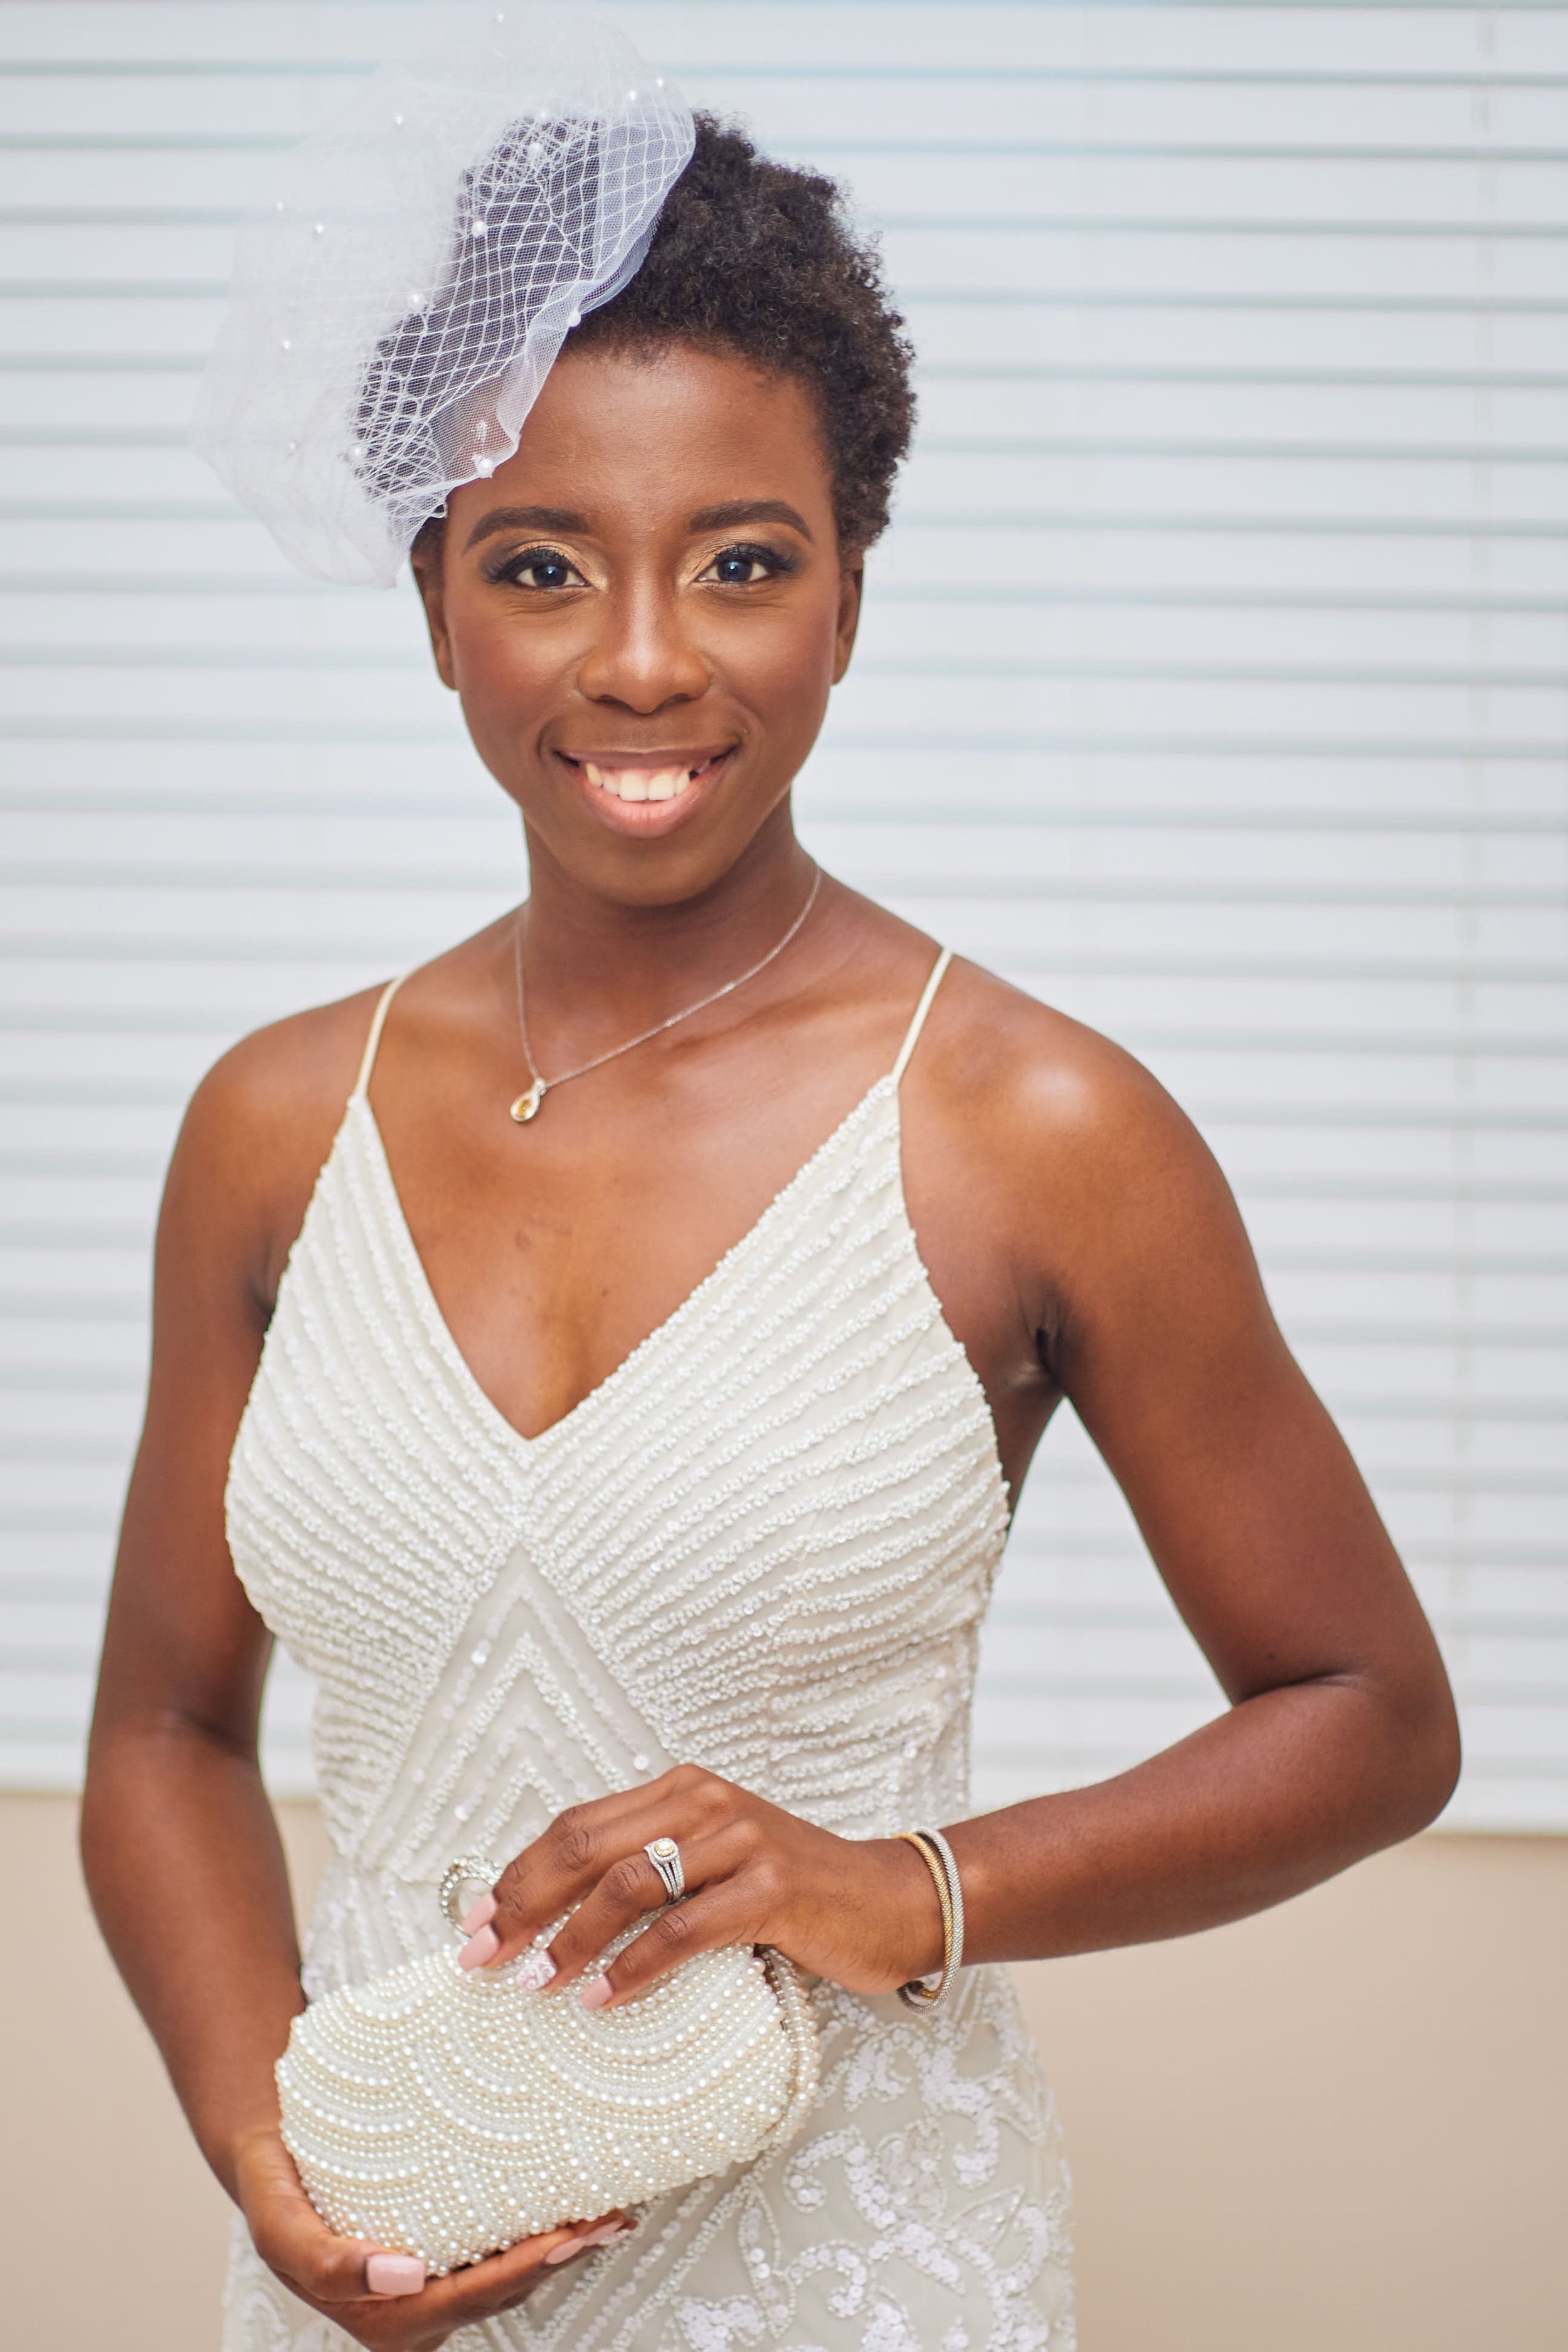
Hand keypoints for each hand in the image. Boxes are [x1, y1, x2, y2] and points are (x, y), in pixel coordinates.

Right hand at [235, 2127, 632, 2350]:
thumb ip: (328, 2262)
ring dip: (562, 2248)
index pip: (469, 2297)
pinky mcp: (443, 2258)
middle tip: (610, 2217)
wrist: (271, 2157)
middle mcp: (413, 2315)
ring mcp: (431, 2290)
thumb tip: (405, 2276)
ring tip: (611, 2214)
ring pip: (509, 2275)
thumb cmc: (276, 2189)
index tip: (565, 2238)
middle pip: (502, 2289)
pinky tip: (575, 2208)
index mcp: (381, 2318)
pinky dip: (540, 2234)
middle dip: (559, 2257)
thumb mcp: (279, 2228)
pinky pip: (499, 2252)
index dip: (522, 2270)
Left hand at [458, 1764, 946, 2005]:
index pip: (575, 1826)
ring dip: (571, 1938)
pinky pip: (684, 1930)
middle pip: (586, 1846)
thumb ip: (648, 1874)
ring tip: (535, 1983)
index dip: (516, 1874)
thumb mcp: (711, 1868)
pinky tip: (601, 1999)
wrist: (890, 1901)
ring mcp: (741, 1841)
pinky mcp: (772, 1888)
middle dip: (522, 1902)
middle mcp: (704, 1803)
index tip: (471, 1924)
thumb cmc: (792, 1896)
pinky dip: (634, 1968)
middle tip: (481, 1957)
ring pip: (628, 1884)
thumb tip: (551, 1921)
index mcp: (680, 1791)